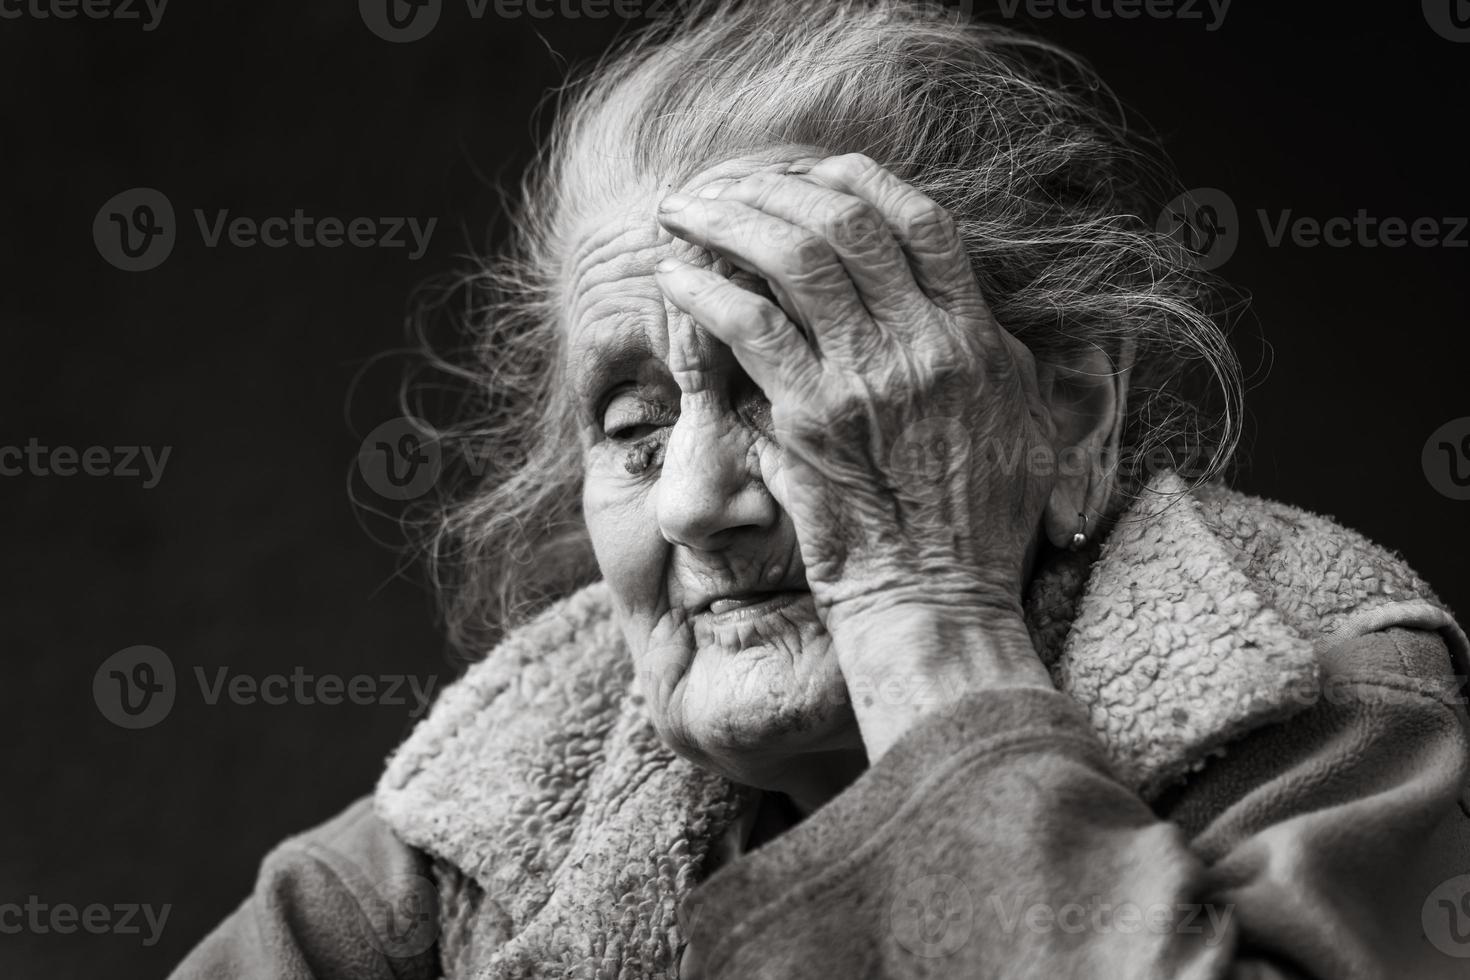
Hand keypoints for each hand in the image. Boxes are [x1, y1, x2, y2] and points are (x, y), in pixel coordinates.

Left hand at [654, 154, 1056, 753]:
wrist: (939, 602)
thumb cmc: (977, 527)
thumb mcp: (1020, 425)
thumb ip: (988, 354)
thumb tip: (949, 303)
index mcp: (977, 339)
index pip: (919, 222)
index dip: (860, 180)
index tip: (813, 171)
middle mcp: (926, 345)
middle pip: (847, 222)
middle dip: (776, 185)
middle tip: (725, 180)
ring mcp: (868, 378)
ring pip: (793, 257)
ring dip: (729, 220)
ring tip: (683, 208)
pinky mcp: (813, 419)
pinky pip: (749, 327)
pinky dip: (705, 290)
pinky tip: (673, 273)